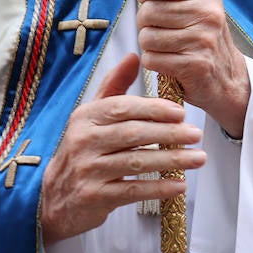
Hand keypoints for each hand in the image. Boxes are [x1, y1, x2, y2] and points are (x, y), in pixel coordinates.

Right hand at [40, 54, 205, 243]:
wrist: (54, 197)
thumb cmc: (83, 149)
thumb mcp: (93, 115)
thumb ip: (115, 86)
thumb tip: (135, 55)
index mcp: (85, 117)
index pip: (123, 108)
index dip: (154, 109)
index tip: (181, 112)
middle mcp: (83, 141)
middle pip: (133, 134)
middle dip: (169, 133)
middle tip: (196, 134)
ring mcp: (87, 170)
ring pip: (137, 162)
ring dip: (172, 160)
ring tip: (198, 158)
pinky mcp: (94, 197)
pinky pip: (133, 190)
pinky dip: (159, 187)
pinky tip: (180, 185)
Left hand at [125, 0, 250, 136]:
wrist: (226, 76)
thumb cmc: (198, 36)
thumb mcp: (184, 4)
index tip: (156, 3)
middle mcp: (208, 12)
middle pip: (147, 11)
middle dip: (147, 24)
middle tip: (165, 31)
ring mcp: (203, 39)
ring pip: (146, 37)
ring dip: (150, 46)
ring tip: (168, 47)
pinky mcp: (196, 64)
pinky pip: (151, 59)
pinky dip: (154, 63)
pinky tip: (170, 62)